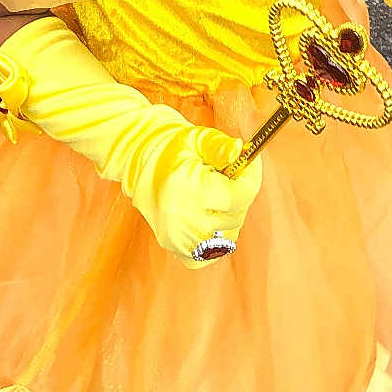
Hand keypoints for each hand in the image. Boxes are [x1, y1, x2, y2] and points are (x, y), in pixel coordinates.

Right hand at [127, 123, 261, 267]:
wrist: (141, 166)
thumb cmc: (174, 149)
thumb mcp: (197, 139)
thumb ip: (221, 146)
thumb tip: (240, 152)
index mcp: (185, 190)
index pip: (238, 197)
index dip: (250, 179)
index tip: (248, 164)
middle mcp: (181, 221)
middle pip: (236, 216)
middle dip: (238, 196)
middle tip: (225, 178)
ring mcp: (178, 241)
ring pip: (230, 237)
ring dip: (230, 216)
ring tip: (213, 197)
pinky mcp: (178, 252)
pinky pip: (215, 252)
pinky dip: (218, 236)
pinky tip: (207, 216)